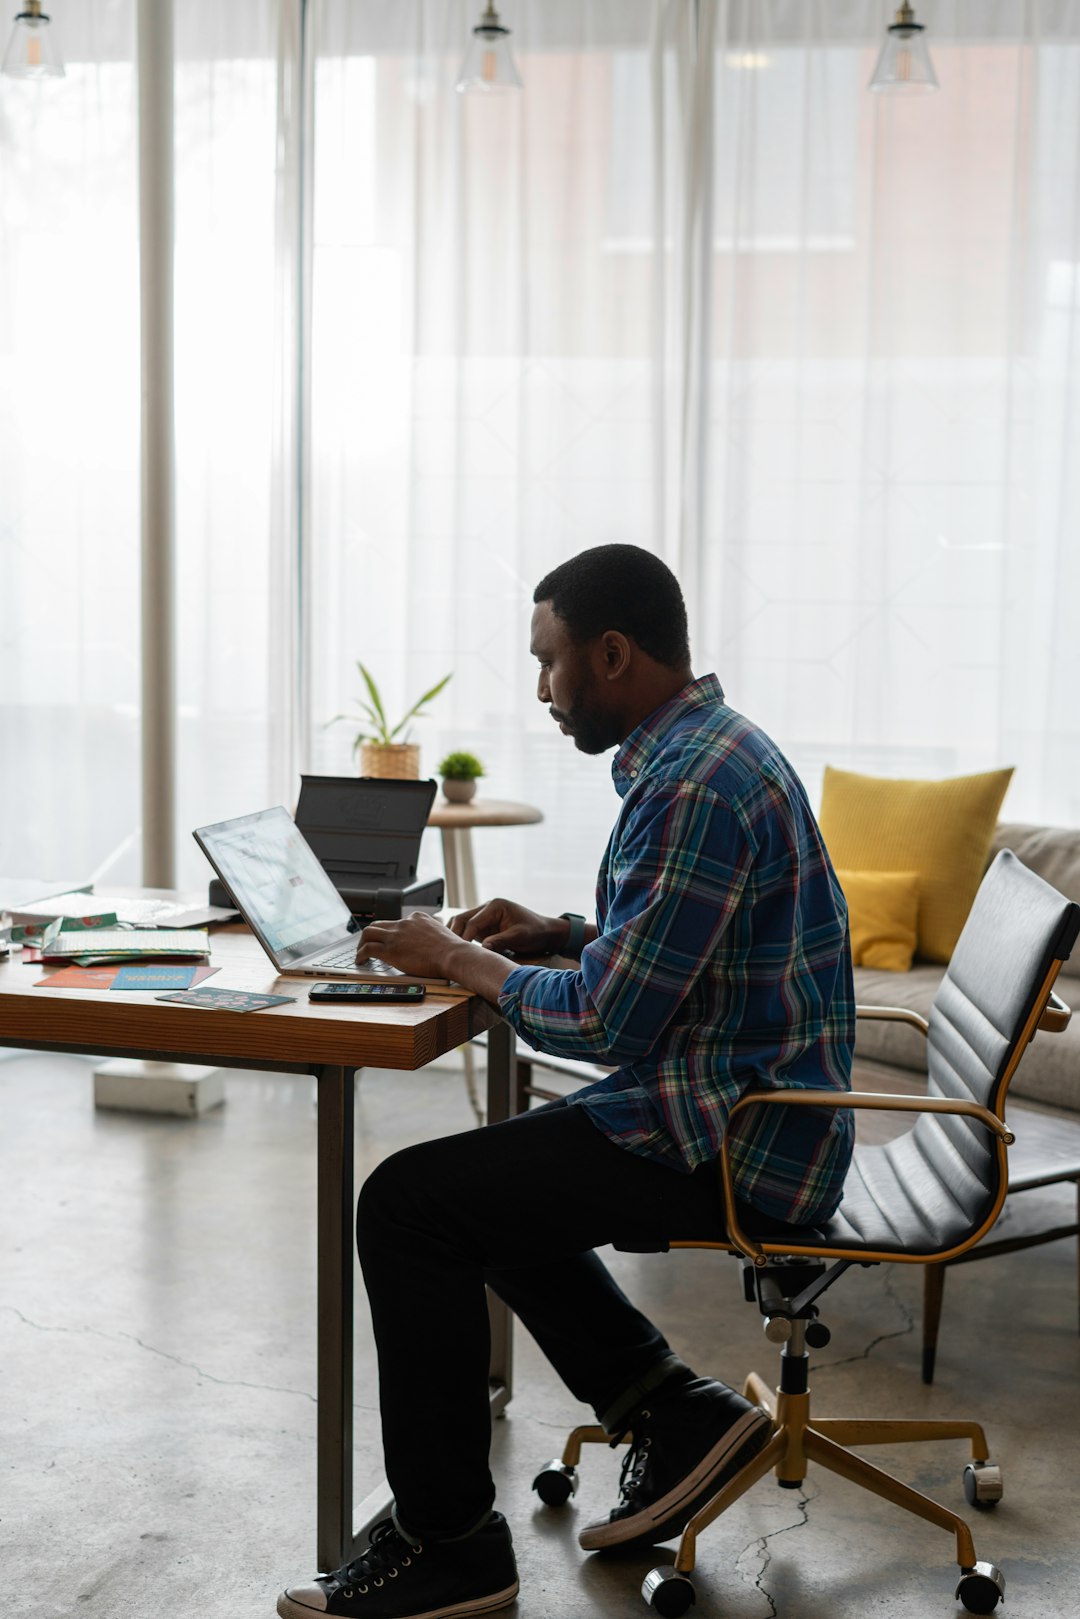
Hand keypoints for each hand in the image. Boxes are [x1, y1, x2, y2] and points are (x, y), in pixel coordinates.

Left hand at [355, 912, 460, 979]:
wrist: (453, 955)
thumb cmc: (452, 950)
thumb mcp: (441, 933)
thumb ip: (430, 934)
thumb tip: (429, 943)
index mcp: (417, 918)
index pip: (396, 922)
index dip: (389, 933)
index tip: (388, 941)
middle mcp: (404, 923)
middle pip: (378, 924)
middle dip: (371, 935)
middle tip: (368, 945)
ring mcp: (396, 935)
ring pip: (368, 933)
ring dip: (361, 943)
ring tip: (360, 954)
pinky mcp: (390, 950)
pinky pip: (367, 949)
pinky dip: (360, 954)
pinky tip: (360, 961)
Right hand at [448, 898, 568, 956]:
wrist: (545, 932)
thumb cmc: (535, 932)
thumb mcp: (519, 936)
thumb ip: (501, 941)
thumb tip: (483, 948)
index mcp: (494, 906)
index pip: (472, 922)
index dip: (464, 937)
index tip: (460, 952)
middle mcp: (486, 909)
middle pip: (461, 919)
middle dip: (454, 935)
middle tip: (449, 953)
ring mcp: (484, 917)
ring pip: (461, 924)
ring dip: (454, 936)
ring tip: (448, 952)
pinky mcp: (484, 927)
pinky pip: (467, 931)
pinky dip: (460, 939)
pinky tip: (457, 951)